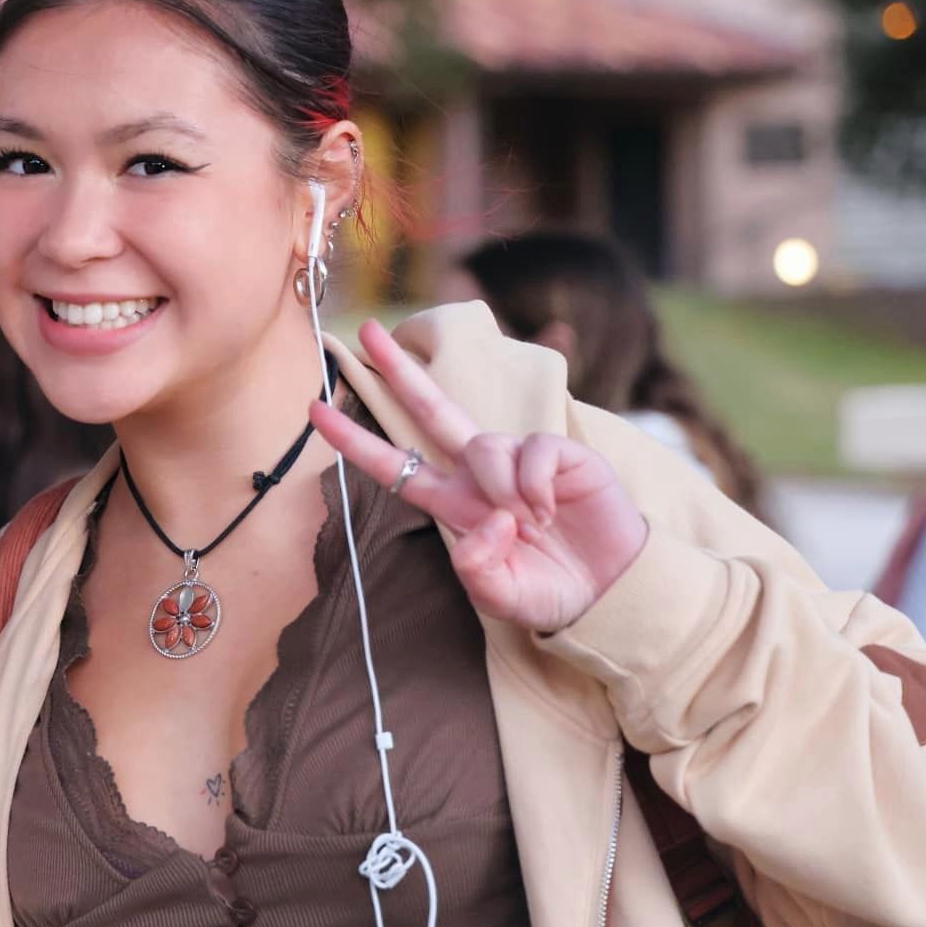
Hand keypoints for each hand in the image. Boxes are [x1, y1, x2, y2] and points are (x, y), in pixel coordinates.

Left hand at [309, 320, 648, 632]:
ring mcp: (518, 460)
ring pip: (484, 444)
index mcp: (454, 504)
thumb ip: (479, 568)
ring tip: (532, 526)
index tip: (313, 411)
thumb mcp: (501, 596)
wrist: (612, 591)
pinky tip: (552, 510)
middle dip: (398, 371)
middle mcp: (480, 474)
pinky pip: (530, 451)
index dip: (354, 440)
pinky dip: (535, 485)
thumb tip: (487, 519)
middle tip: (366, 330)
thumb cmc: (550, 592)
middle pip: (430, 411)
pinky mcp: (558, 453)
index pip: (394, 465)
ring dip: (501, 488)